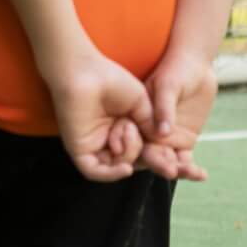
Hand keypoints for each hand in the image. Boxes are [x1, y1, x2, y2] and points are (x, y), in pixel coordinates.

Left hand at [45, 50, 151, 183]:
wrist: (87, 72)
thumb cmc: (112, 81)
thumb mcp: (142, 105)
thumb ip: (151, 125)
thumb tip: (162, 144)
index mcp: (123, 129)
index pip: (142, 151)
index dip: (156, 154)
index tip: (167, 150)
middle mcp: (108, 140)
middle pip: (130, 161)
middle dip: (138, 149)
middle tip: (132, 125)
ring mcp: (93, 145)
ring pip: (114, 167)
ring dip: (127, 154)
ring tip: (125, 129)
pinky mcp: (78, 149)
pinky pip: (94, 171)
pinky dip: (110, 174)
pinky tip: (125, 167)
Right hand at [138, 49, 216, 182]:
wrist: (196, 66)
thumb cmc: (176, 70)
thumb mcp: (168, 86)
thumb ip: (163, 108)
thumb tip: (163, 132)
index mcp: (137, 120)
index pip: (133, 140)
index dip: (138, 152)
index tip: (151, 158)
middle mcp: (148, 133)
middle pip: (150, 155)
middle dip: (160, 165)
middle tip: (171, 171)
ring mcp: (165, 140)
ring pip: (168, 160)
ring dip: (178, 169)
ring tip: (191, 173)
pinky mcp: (183, 142)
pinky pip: (185, 159)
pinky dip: (192, 168)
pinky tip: (201, 175)